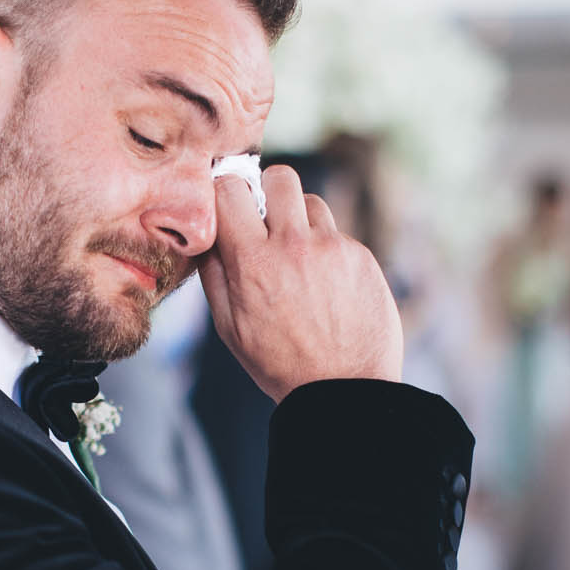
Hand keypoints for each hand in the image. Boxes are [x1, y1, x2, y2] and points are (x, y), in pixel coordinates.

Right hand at [198, 164, 401, 401]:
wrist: (343, 391)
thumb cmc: (280, 364)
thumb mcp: (230, 328)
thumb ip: (214, 274)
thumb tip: (208, 233)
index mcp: (253, 262)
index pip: (230, 188)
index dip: (226, 192)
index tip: (229, 204)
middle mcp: (294, 246)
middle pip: (279, 177)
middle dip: (268, 191)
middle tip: (266, 220)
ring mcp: (332, 248)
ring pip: (311, 202)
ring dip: (300, 221)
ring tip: (298, 260)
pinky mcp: (361, 257)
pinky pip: (337, 234)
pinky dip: (327, 250)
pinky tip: (325, 285)